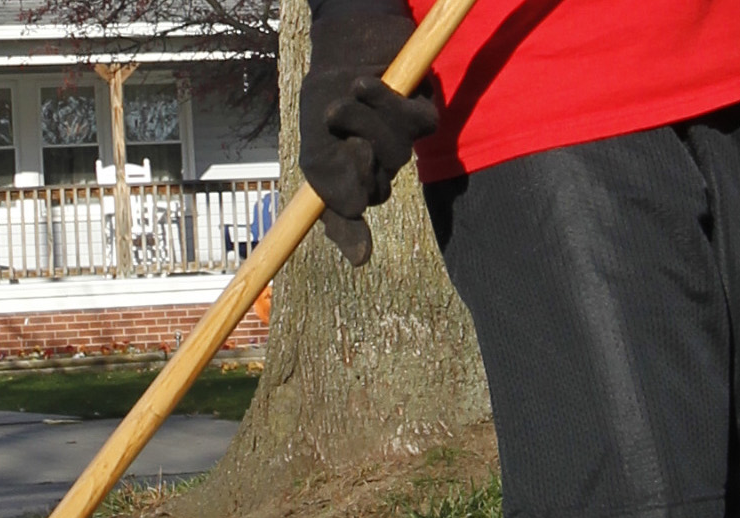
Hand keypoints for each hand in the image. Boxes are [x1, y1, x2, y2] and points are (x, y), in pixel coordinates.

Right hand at [299, 3, 438, 265]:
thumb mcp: (315, 142)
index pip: (349, 219)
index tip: (358, 244)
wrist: (347, 41)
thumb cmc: (327, 92)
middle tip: (338, 132)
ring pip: (396, 155)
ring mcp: (403, 142)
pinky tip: (366, 84)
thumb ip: (328, 188)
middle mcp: (379, 167)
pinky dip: (387, 101)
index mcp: (349, 179)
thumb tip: (360, 254)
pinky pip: (415, 123)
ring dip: (366, 123)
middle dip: (355, 160)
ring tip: (345, 99)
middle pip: (376, 189)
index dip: (349, 232)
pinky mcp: (423, 114)